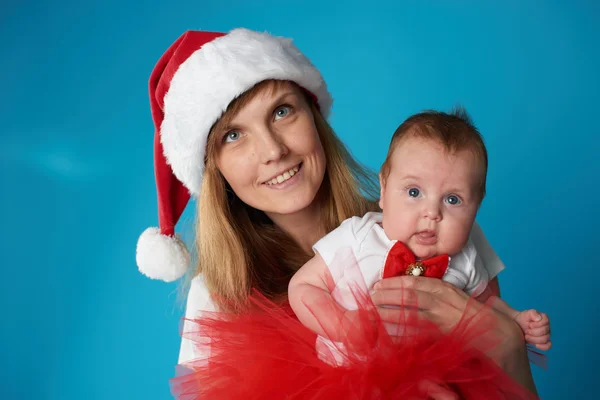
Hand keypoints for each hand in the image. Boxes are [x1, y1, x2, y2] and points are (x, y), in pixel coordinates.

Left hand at [371, 276, 537, 394]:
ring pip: (412, 315)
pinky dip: (402, 336)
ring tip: (372, 312)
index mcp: (454, 294)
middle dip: (389, 295)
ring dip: (390, 313)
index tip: (382, 282)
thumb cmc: (492, 326)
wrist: (509, 347)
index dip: (399, 282)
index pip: (422, 283)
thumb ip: (450, 297)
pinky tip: (387, 335)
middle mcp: (449, 306)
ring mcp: (448, 324)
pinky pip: (419, 338)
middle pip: (412, 296)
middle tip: (371, 296)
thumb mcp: (471, 304)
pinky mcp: (446, 342)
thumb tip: (427, 289)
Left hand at [514, 310, 550, 350]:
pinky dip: (543, 346)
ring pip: (544, 339)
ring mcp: (546, 335)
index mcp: (544, 319)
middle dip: (533, 332)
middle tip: (526, 331)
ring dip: (534, 339)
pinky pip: (547, 346)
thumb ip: (532, 313)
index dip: (536, 325)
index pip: (545, 322)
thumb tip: (538, 318)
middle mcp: (547, 327)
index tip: (529, 324)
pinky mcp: (543, 342)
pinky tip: (536, 345)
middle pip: (544, 332)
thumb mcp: (526, 313)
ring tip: (526, 336)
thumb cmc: (523, 319)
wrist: (517, 325)